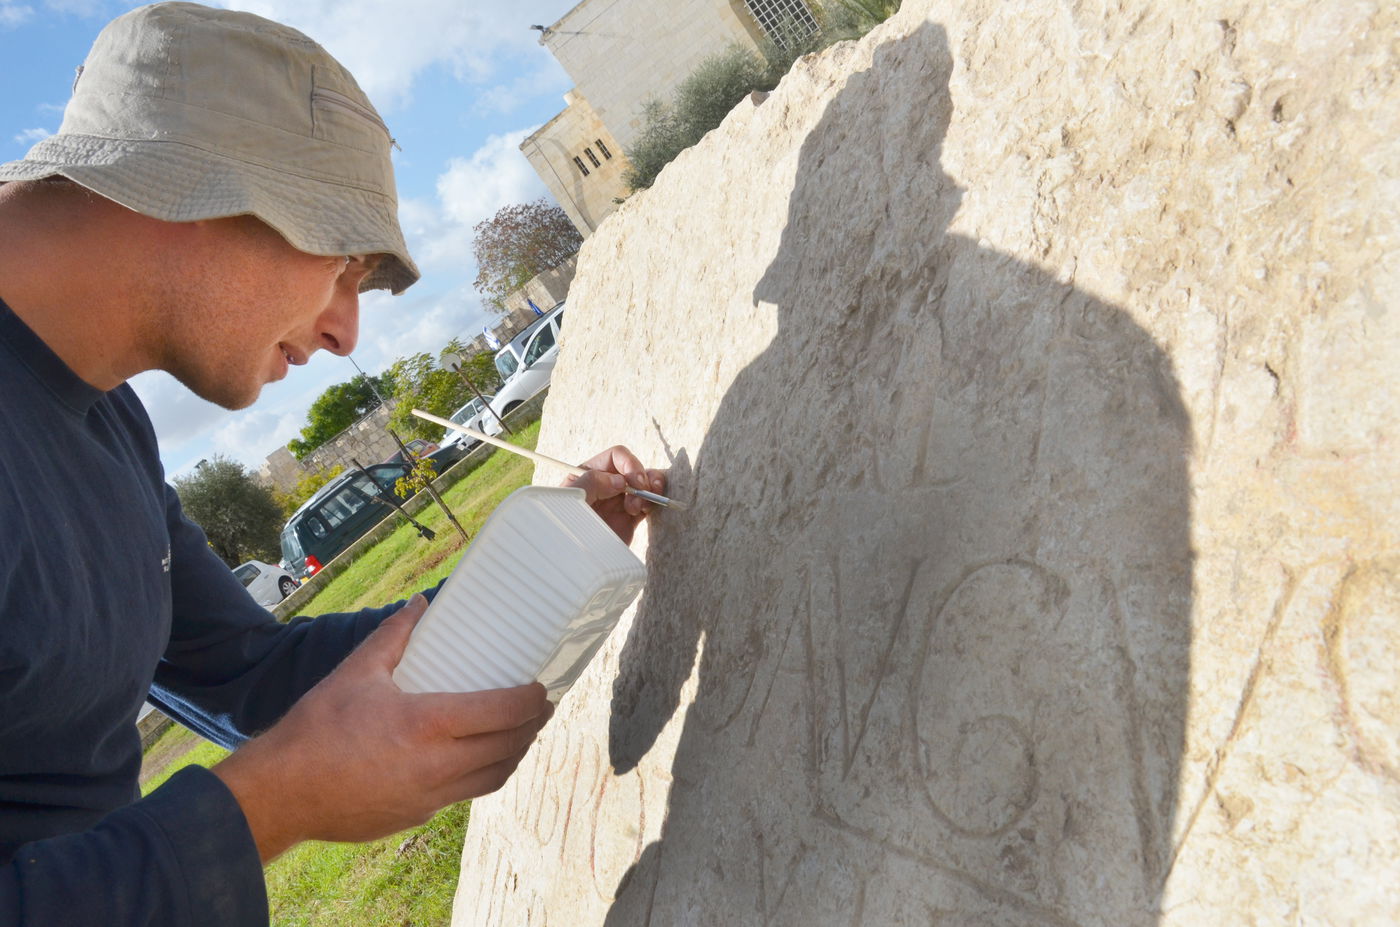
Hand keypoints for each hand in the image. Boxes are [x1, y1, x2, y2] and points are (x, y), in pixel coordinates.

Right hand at [212, 595, 550, 861]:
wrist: (281, 794)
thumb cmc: (316, 728)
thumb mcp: (357, 672)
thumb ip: (396, 635)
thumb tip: (421, 603)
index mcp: (427, 724)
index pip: (502, 713)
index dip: (530, 701)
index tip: (541, 688)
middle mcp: (437, 766)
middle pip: (508, 747)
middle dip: (532, 726)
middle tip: (542, 707)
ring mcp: (430, 798)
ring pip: (493, 777)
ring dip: (514, 754)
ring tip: (522, 733)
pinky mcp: (417, 816)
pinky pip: (465, 794)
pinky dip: (482, 774)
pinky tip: (478, 758)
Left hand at [561, 445, 666, 543]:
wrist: (569, 556)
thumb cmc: (562, 523)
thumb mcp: (571, 497)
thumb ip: (591, 482)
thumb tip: (619, 481)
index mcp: (590, 473)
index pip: (615, 456)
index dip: (629, 463)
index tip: (633, 481)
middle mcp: (607, 484)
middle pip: (634, 468)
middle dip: (641, 478)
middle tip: (642, 493)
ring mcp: (619, 500)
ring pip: (645, 484)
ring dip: (651, 489)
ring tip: (644, 504)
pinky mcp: (630, 518)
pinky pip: (649, 503)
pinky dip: (654, 502)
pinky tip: (648, 509)